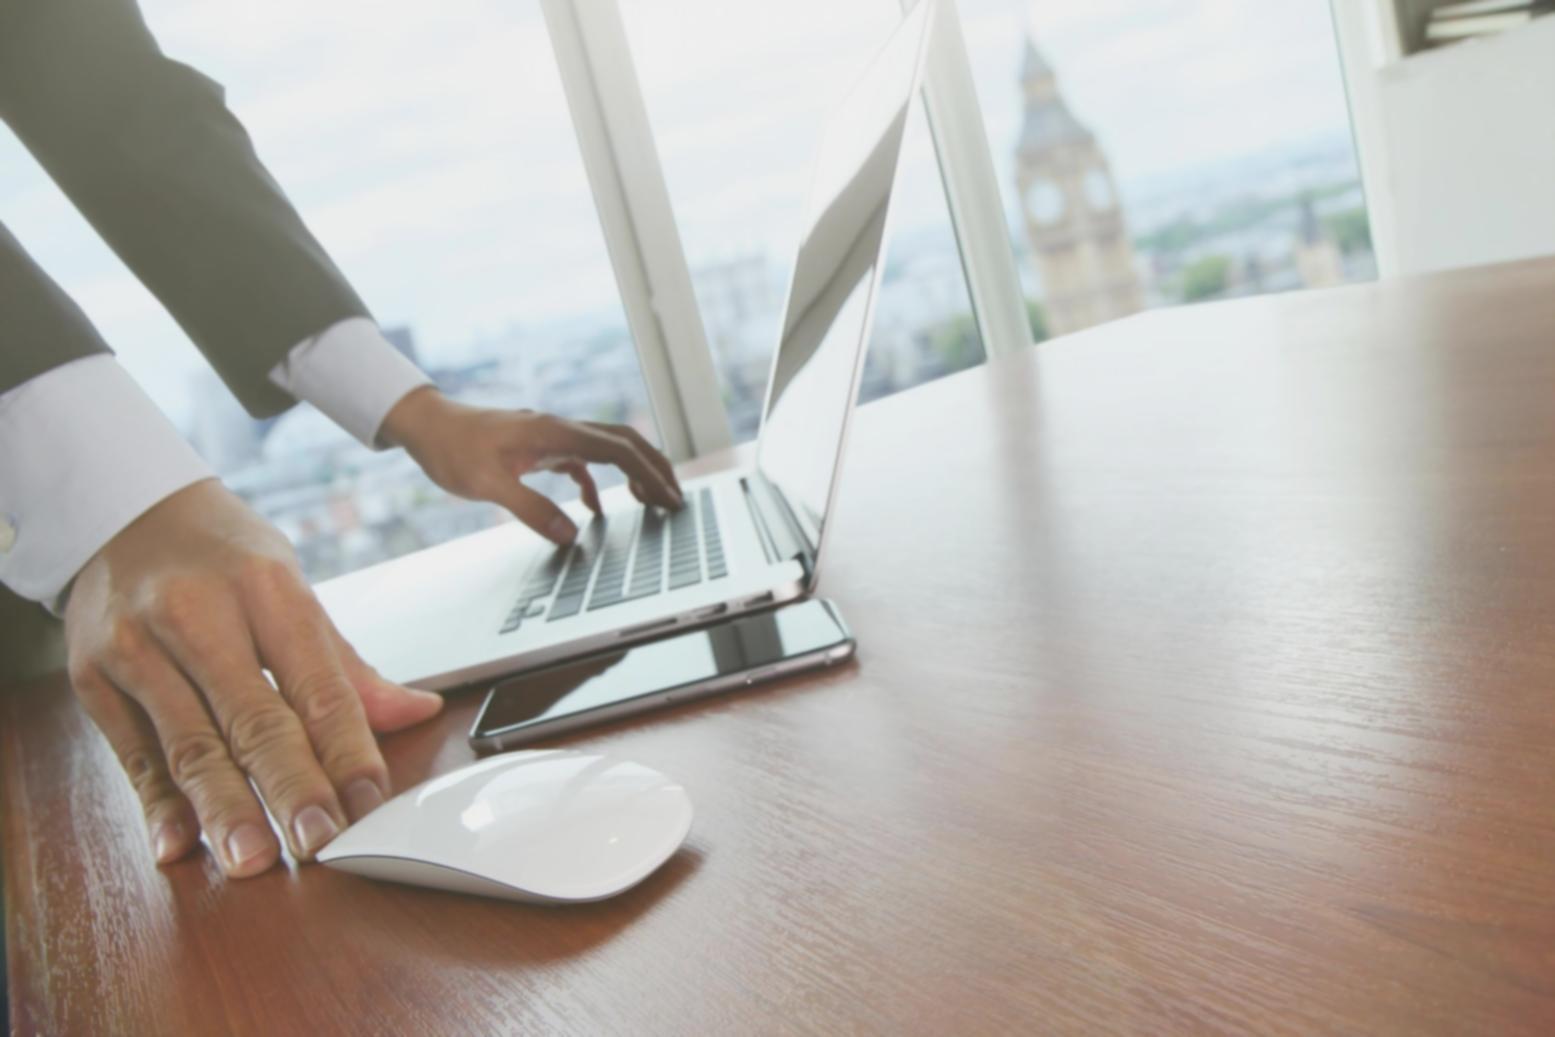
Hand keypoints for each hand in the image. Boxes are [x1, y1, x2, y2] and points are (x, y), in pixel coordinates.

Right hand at [63, 479, 443, 876]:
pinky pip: (133, 754)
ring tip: (253, 858)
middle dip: (290, 787)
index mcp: (266, 589)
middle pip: (254, 718)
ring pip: (190, 744)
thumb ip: (346, 665)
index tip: (369, 801)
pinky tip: (179, 845)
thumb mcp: (291, 587)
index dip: (347, 749)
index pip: (316, 683)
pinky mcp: (95, 678)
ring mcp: (138, 648)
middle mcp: (198, 615)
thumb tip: (418, 711)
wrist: (126, 514)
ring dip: (224, 808)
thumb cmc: (224, 557)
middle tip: (319, 841)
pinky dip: (157, 806)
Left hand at [380, 387, 683, 542]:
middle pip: (622, 443)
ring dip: (631, 473)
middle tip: (675, 498)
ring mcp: (549, 436)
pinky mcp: (538, 446)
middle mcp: (558, 429)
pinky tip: (594, 509)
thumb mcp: (487, 485)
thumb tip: (570, 534)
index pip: (616, 450)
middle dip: (654, 469)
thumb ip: (531, 509)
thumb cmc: (450, 448)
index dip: (648, 473)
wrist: (424, 424)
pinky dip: (595, 483)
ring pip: (605, 450)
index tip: (668, 496)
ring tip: (650, 501)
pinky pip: (580, 461)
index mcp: (553, 433)